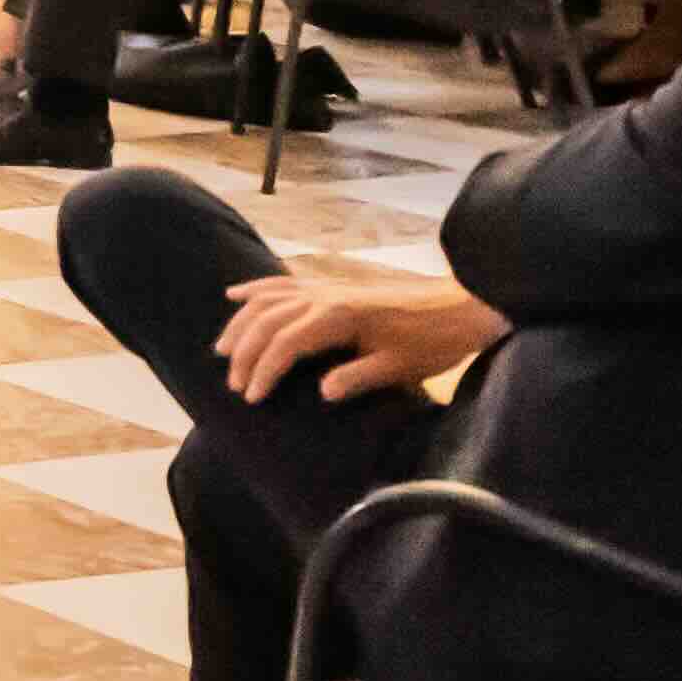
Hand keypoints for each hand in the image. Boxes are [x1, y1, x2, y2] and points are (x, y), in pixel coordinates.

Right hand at [214, 274, 507, 404]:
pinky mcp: (330, 287)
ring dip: (241, 324)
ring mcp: (324, 288)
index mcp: (338, 317)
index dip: (263, 370)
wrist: (460, 306)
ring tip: (221, 349)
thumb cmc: (433, 342)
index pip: (285, 343)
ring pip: (267, 300)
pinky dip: (255, 289)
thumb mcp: (400, 368)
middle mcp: (323, 297)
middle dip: (244, 352)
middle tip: (234, 383)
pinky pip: (282, 283)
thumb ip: (358, 378)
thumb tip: (322, 392)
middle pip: (266, 321)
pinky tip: (235, 295)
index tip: (252, 397)